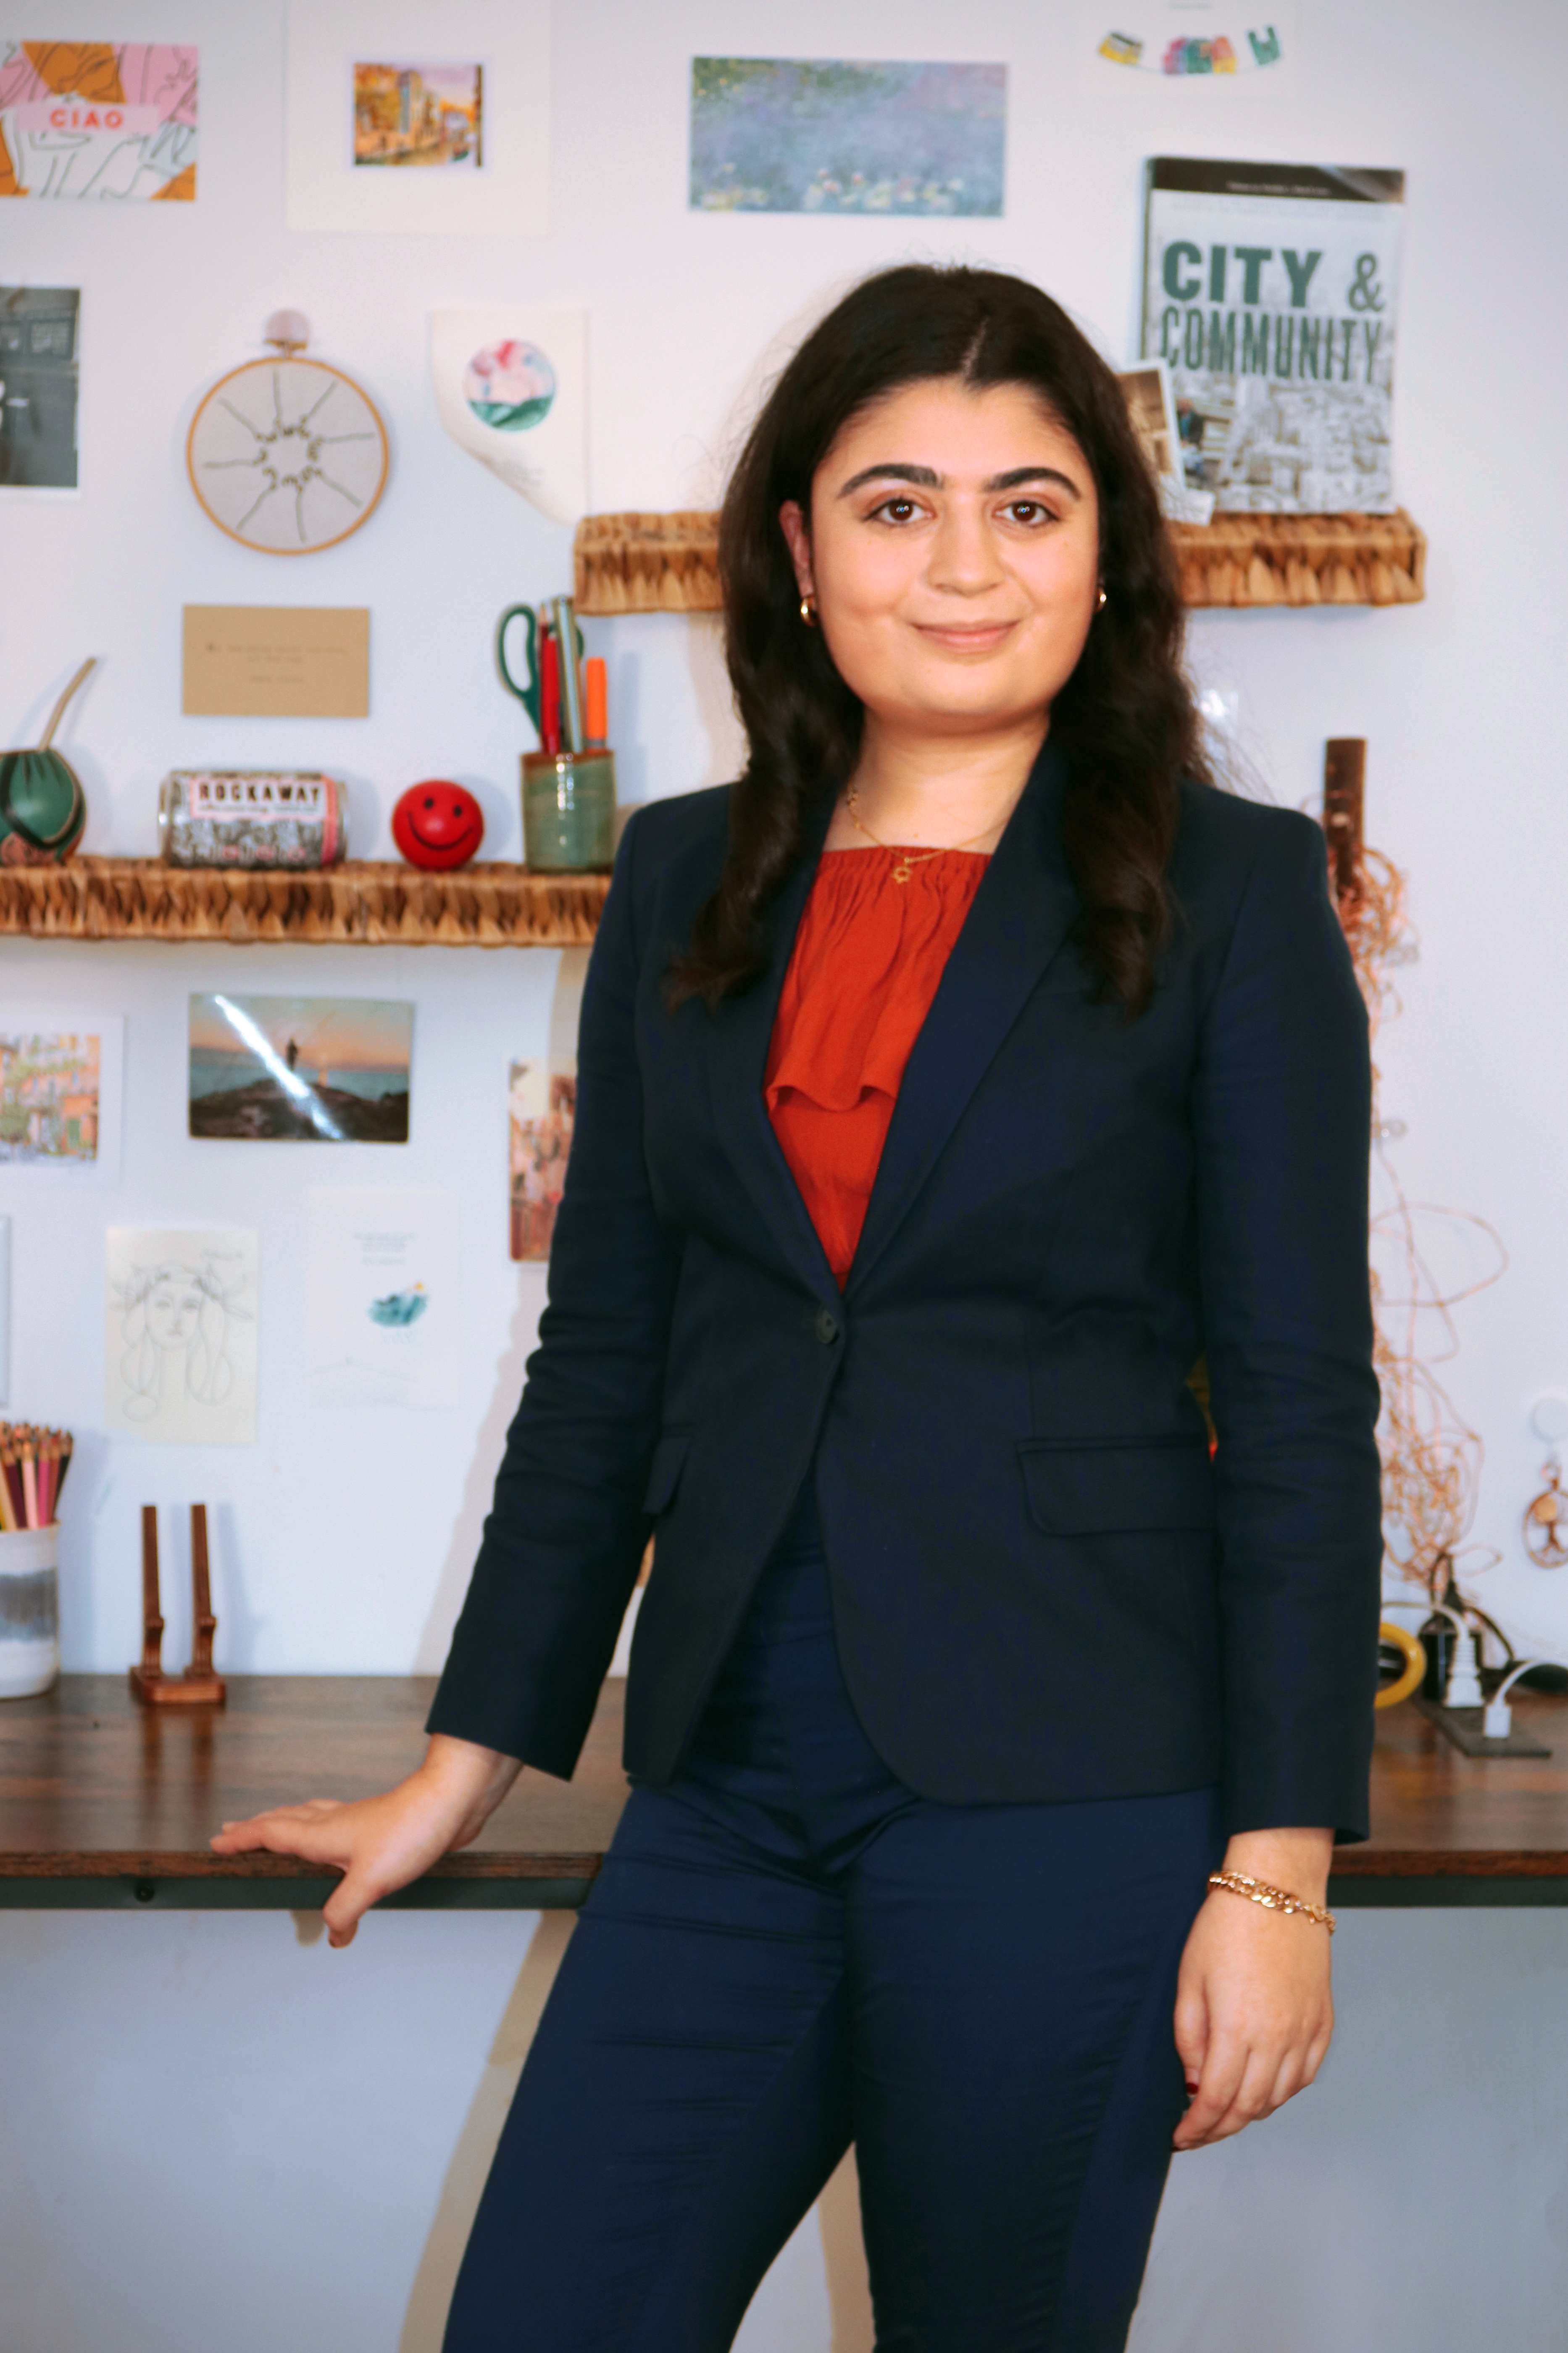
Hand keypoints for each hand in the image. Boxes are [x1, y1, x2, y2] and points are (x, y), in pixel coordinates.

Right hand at [209, 1734, 521, 1948]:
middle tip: (232, 1831)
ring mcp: (357, 1822)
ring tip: (271, 1826)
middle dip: (255, 1827)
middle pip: (284, 1820)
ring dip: (284, 1822)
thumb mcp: (371, 1880)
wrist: (451, 1801)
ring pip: (308, 1818)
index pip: (271, 1833)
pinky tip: (333, 1839)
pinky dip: (317, 1828)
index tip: (216, 1841)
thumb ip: (344, 1911)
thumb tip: (333, 1936)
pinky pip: (334, 1824)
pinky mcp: (378, 1826)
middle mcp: (335, 1824)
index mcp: (323, 1834)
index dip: (242, 1838)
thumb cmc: (412, 1830)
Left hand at [1172, 1827, 1334, 2150]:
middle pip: (1248, 2107)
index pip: (1215, 2100)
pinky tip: (1264, 2087)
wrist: (1277, 1889)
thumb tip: (1194, 2083)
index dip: (1197, 2126)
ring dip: (1250, 2112)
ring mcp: (1305, 2033)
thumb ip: (1189, 2037)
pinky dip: (1283, 2091)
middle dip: (1220, 2128)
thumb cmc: (1225, 1927)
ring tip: (1226, 2110)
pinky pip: (1304, 2075)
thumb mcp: (1189, 1979)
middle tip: (1199, 2132)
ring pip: (1278, 2097)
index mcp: (1237, 2029)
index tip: (1181, 2137)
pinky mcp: (1323, 2023)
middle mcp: (1276, 2039)